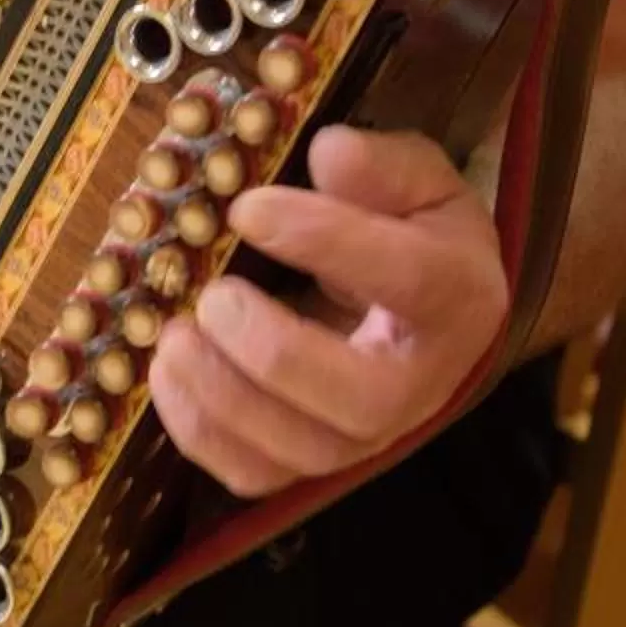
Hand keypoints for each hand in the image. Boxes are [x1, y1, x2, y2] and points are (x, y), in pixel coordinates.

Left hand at [148, 126, 510, 498]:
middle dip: (273, 352)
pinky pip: (254, 475)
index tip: (248, 209)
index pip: (407, 278)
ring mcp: (367, 435)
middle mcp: (422, 383)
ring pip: (301, 451)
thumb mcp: (416, 179)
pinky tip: (167, 373)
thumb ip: (381, 164)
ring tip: (172, 335)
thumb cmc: (411, 231)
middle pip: (360, 399)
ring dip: (222, 399)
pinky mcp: (312, 460)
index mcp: (458, 296)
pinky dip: (199, 433)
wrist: (419, 307)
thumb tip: (328, 152)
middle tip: (211, 298)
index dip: (325, 241)